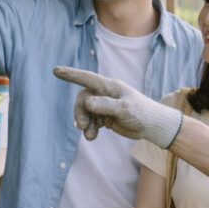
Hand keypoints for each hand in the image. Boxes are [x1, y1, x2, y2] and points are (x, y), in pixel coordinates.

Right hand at [53, 67, 182, 147]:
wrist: (152, 126)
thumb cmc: (141, 113)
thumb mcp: (124, 109)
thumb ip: (105, 105)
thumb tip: (87, 101)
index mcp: (109, 86)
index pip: (87, 78)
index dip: (71, 74)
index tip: (56, 71)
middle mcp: (105, 93)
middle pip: (83, 99)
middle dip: (80, 112)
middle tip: (82, 127)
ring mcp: (105, 105)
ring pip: (85, 111)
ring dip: (85, 123)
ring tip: (90, 136)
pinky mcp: (105, 116)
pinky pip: (91, 120)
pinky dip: (90, 129)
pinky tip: (93, 136)